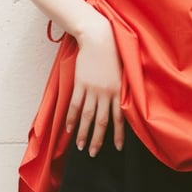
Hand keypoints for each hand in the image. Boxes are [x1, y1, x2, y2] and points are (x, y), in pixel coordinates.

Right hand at [66, 12, 123, 156]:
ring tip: (79, 147)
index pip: (119, 118)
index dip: (118, 134)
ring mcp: (92, 89)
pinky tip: (68, 128)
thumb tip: (122, 103)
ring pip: (87, 116)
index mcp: (118, 90)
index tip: (117, 148)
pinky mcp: (80, 83)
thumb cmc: (113, 51)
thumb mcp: (122, 71)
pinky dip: (71, 118)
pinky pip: (75, 104)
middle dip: (97, 139)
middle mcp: (106, 92)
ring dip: (82, 133)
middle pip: (101, 121)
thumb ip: (122, 88)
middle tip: (93, 153)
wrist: (99, 37)